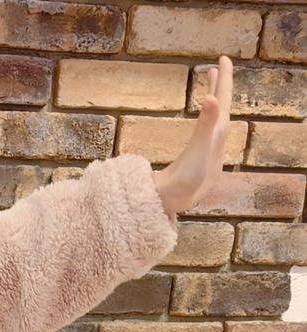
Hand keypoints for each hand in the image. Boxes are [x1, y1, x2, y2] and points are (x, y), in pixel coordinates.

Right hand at [153, 55, 232, 216]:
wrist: (176, 202)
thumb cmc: (188, 178)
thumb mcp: (198, 148)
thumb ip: (205, 123)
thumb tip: (212, 98)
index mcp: (216, 133)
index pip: (223, 99)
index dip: (224, 78)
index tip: (222, 59)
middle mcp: (214, 139)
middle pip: (221, 106)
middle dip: (220, 85)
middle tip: (218, 66)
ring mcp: (206, 149)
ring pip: (214, 118)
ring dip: (213, 99)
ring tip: (209, 85)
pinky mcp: (198, 157)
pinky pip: (206, 129)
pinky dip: (205, 117)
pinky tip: (201, 121)